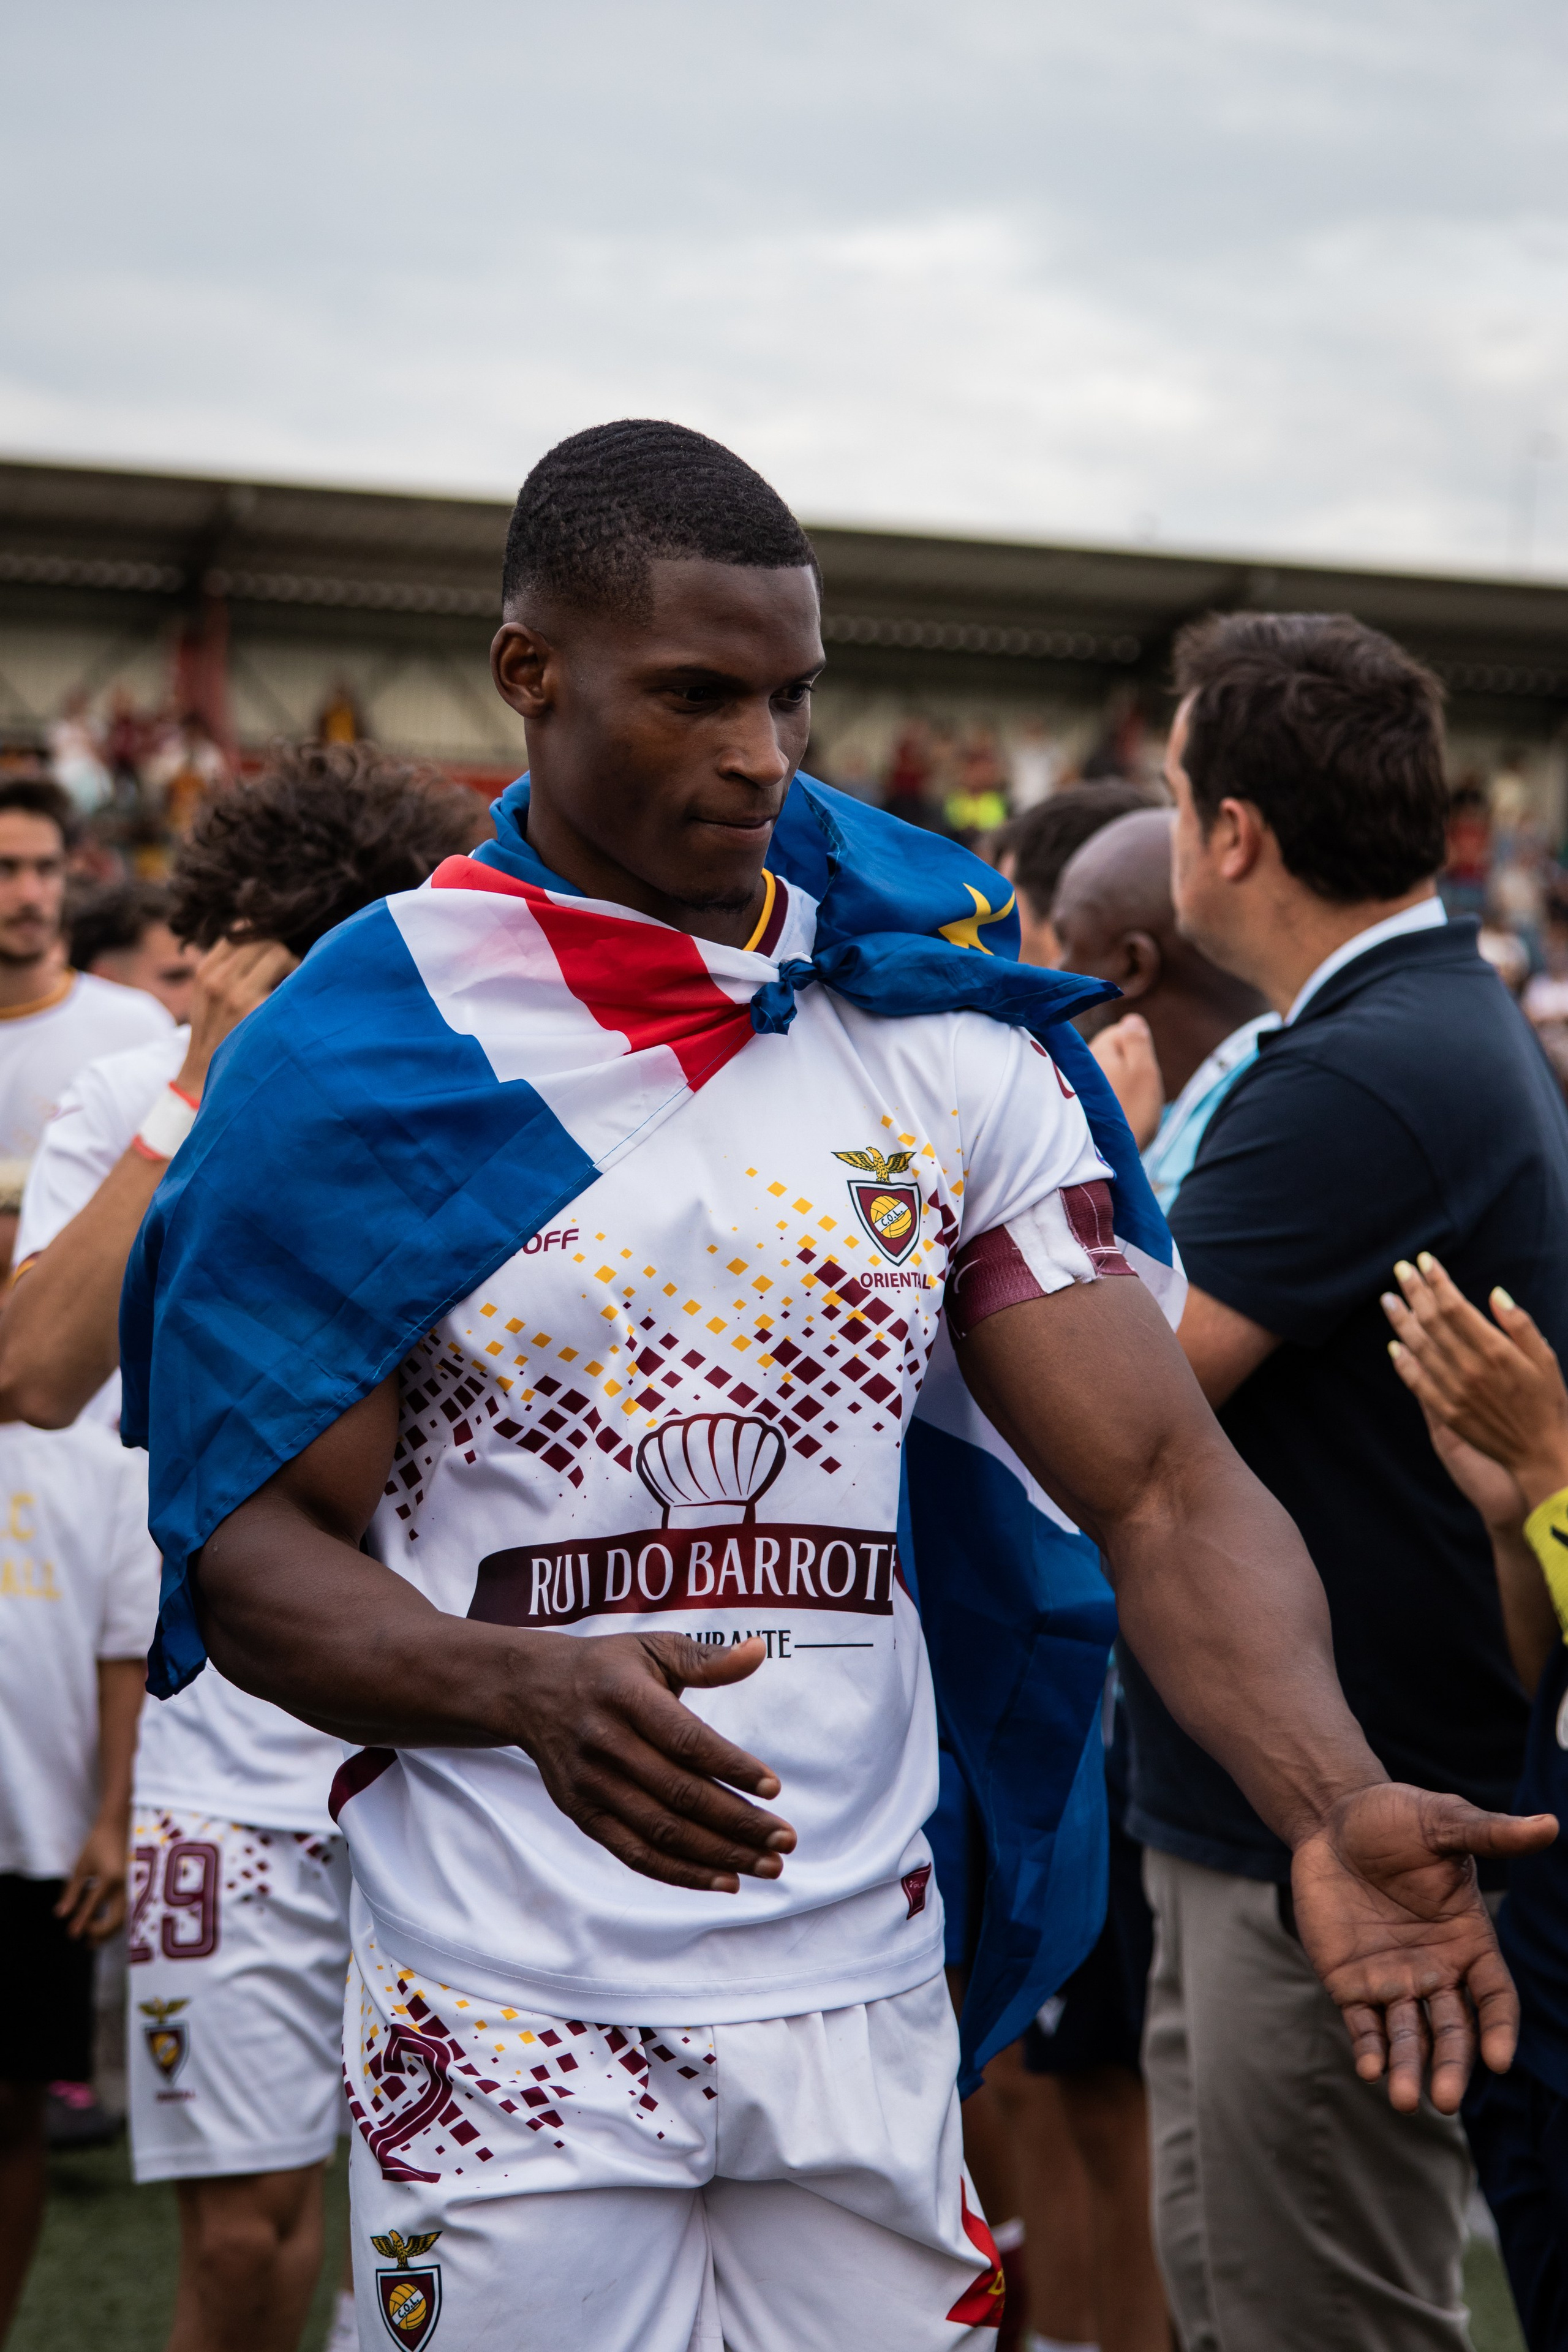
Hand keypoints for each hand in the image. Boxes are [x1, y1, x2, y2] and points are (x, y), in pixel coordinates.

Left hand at [56, 1815, 129, 1942]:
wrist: (125, 1822)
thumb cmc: (99, 1842)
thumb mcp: (83, 1865)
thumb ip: (72, 1891)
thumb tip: (61, 1915)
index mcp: (109, 1878)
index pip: (92, 1907)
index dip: (81, 1923)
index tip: (71, 1935)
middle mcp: (126, 1885)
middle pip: (115, 1920)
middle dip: (98, 1931)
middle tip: (83, 1937)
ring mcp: (137, 1886)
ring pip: (126, 1918)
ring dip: (109, 1931)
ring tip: (93, 1940)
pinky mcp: (142, 1886)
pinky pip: (131, 1910)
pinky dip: (118, 1921)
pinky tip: (107, 1925)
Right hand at [175, 936, 297, 1101]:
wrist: (206, 1081)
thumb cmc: (216, 1036)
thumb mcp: (208, 996)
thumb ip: (228, 966)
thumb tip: (262, 934)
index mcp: (206, 971)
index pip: (240, 927)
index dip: (264, 931)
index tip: (277, 946)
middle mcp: (219, 979)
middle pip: (264, 936)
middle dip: (281, 949)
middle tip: (288, 973)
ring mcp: (238, 996)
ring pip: (279, 952)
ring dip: (293, 965)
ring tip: (291, 988)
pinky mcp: (258, 1014)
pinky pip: (291, 980)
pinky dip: (299, 985)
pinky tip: (298, 1005)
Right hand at [508, 1629, 796, 1891]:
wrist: (533, 1691)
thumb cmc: (610, 1668)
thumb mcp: (654, 1648)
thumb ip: (706, 1659)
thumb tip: (758, 1652)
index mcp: (625, 1696)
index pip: (684, 1740)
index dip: (730, 1766)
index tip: (774, 1788)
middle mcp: (605, 1743)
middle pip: (678, 1794)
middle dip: (737, 1823)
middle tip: (785, 1841)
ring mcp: (591, 1784)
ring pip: (660, 1831)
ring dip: (718, 1856)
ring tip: (767, 1867)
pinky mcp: (582, 1814)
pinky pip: (635, 1853)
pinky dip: (680, 1873)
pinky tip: (724, 1882)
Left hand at [1090, 1013, 1163, 1149]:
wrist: (1110, 1155)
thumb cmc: (1132, 1110)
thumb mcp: (1143, 1070)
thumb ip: (1137, 1041)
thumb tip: (1130, 1019)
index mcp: (1097, 1049)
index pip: (1120, 1031)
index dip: (1137, 1048)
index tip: (1140, 1071)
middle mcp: (1080, 1062)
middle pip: (1112, 1053)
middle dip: (1127, 1067)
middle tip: (1134, 1091)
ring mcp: (1076, 1083)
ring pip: (1106, 1073)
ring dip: (1118, 1084)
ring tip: (1125, 1106)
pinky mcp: (1077, 1103)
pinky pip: (1099, 1091)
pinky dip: (1110, 1099)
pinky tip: (1115, 1115)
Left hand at [1293, 1783, 1555, 2112]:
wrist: (1330, 1819)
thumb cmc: (1393, 1817)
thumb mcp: (1441, 1823)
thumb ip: (1488, 1835)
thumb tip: (1548, 1825)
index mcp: (1469, 1941)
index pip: (1494, 1996)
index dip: (1498, 2028)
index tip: (1497, 2059)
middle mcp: (1437, 1970)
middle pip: (1454, 2030)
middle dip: (1452, 2065)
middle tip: (1447, 2100)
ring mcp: (1394, 1980)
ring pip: (1409, 2037)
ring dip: (1408, 2068)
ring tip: (1405, 2099)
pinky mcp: (1351, 1982)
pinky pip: (1364, 2025)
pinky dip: (1369, 2049)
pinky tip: (1369, 2069)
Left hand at [1382, 1253, 1567, 1510]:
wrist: (1539, 1453)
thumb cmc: (1546, 1402)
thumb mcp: (1544, 1358)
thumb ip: (1519, 1324)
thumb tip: (1495, 1294)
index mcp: (1495, 1350)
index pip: (1455, 1307)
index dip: (1438, 1281)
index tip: (1425, 1261)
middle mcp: (1469, 1368)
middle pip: (1432, 1321)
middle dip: (1415, 1292)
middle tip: (1400, 1270)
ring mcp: (1454, 1391)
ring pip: (1419, 1347)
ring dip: (1401, 1321)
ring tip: (1388, 1300)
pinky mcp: (1446, 1412)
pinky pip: (1417, 1382)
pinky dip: (1403, 1362)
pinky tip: (1394, 1345)